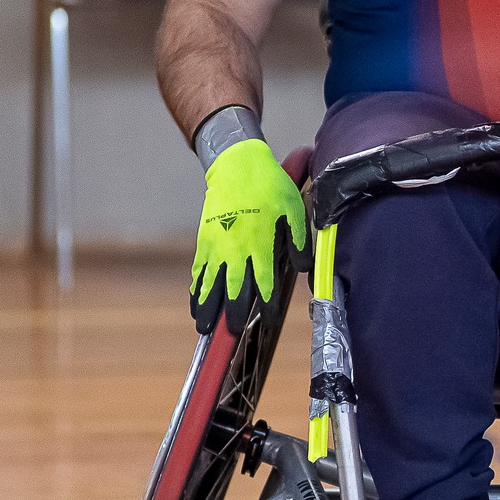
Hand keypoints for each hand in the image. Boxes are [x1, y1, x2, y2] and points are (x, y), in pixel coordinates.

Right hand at [189, 139, 307, 333]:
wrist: (236, 165)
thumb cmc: (270, 187)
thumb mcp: (293, 209)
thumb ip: (298, 240)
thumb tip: (304, 268)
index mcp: (260, 243)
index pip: (264, 282)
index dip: (267, 304)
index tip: (269, 321)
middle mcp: (236, 248)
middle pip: (234, 289)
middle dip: (233, 313)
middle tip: (232, 334)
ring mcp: (217, 245)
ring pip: (211, 283)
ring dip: (208, 307)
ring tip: (205, 329)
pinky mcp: (204, 239)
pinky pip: (198, 270)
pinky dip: (196, 289)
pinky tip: (195, 304)